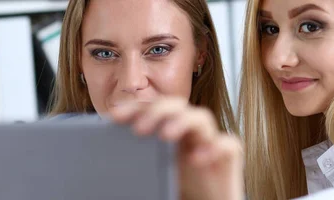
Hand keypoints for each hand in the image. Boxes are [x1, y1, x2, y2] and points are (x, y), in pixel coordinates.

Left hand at [110, 97, 243, 199]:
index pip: (152, 109)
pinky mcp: (229, 157)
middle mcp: (190, 134)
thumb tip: (103, 167)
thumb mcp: (152, 178)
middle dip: (157, 111)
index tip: (115, 118)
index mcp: (169, 134)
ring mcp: (211, 142)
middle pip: (177, 106)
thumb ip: (135, 168)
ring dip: (182, 121)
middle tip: (139, 129)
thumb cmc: (182, 193)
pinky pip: (228, 143)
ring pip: (202, 116)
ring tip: (166, 135)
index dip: (135, 108)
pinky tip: (197, 158)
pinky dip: (214, 146)